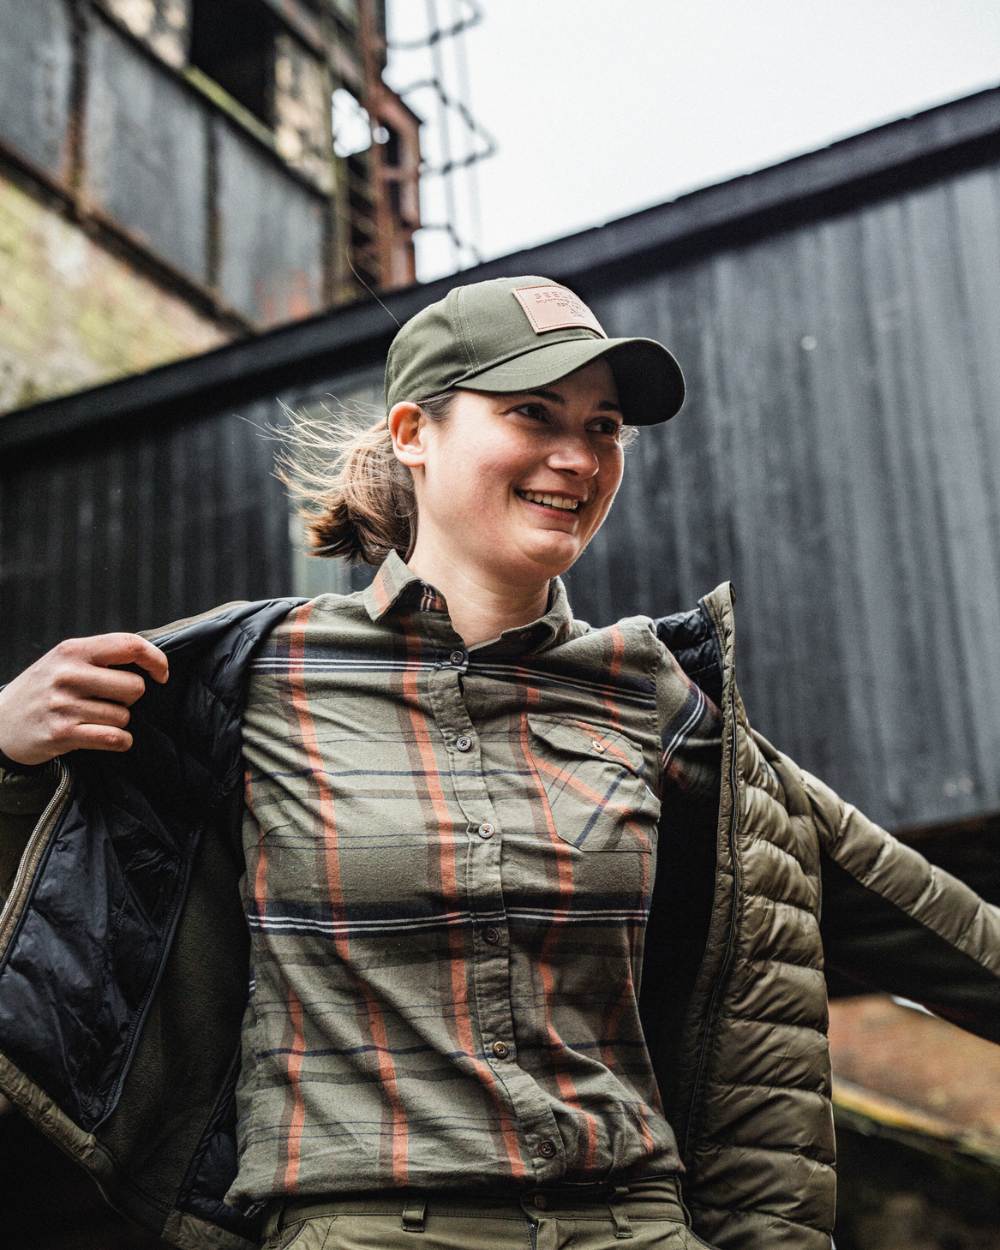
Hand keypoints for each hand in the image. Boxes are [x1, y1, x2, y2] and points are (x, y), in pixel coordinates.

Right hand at [0, 634, 168, 765]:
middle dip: (131, 699)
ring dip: (118, 721)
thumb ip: (100, 656)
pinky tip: (108, 737)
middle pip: (134, 687)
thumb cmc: (43, 689)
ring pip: (125, 716)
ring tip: (94, 719)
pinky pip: (114, 738)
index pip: (129, 645)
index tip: (161, 675)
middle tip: (111, 702)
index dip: (156, 660)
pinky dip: (120, 741)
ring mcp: (64, 705)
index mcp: (73, 650)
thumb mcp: (63, 660)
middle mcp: (68, 674)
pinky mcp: (62, 733)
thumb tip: (149, 661)